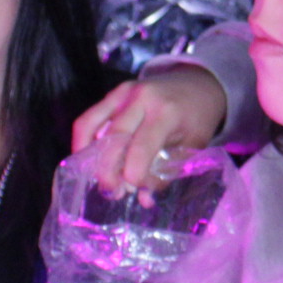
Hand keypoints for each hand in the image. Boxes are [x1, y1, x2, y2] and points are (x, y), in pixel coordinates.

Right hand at [71, 65, 228, 197]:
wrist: (197, 83)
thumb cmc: (197, 117)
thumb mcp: (193, 145)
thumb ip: (167, 172)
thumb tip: (144, 199)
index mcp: (167, 111)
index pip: (144, 143)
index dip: (134, 169)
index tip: (132, 188)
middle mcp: (142, 98)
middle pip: (114, 136)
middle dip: (108, 169)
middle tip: (112, 192)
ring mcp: (124, 92)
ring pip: (91, 123)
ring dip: (88, 155)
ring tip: (97, 178)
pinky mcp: (113, 93)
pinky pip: (89, 118)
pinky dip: (85, 140)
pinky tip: (90, 160)